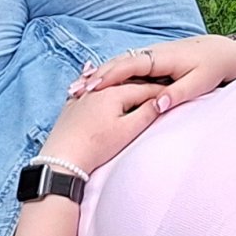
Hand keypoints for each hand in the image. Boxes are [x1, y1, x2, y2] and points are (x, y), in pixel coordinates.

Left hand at [37, 79, 170, 174]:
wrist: (62, 159)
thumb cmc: (96, 146)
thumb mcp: (127, 131)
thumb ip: (146, 113)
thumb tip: (161, 101)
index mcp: (114, 93)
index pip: (144, 88)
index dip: (160, 91)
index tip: (173, 92)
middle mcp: (97, 89)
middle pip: (126, 83)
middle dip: (143, 85)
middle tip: (159, 87)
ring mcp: (82, 97)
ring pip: (107, 85)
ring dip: (121, 83)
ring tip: (133, 79)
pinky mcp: (71, 106)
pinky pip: (89, 89)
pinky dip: (96, 84)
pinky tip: (93, 76)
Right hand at [70, 35, 235, 115]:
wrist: (222, 51)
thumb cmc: (211, 68)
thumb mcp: (198, 83)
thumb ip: (178, 94)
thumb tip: (158, 105)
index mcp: (161, 58)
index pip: (128, 66)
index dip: (108, 77)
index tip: (90, 88)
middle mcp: (151, 53)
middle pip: (116, 63)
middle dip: (95, 76)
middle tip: (73, 91)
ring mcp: (150, 55)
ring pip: (118, 63)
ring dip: (98, 75)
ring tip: (77, 89)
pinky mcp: (151, 60)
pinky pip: (125, 65)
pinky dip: (108, 73)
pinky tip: (96, 83)